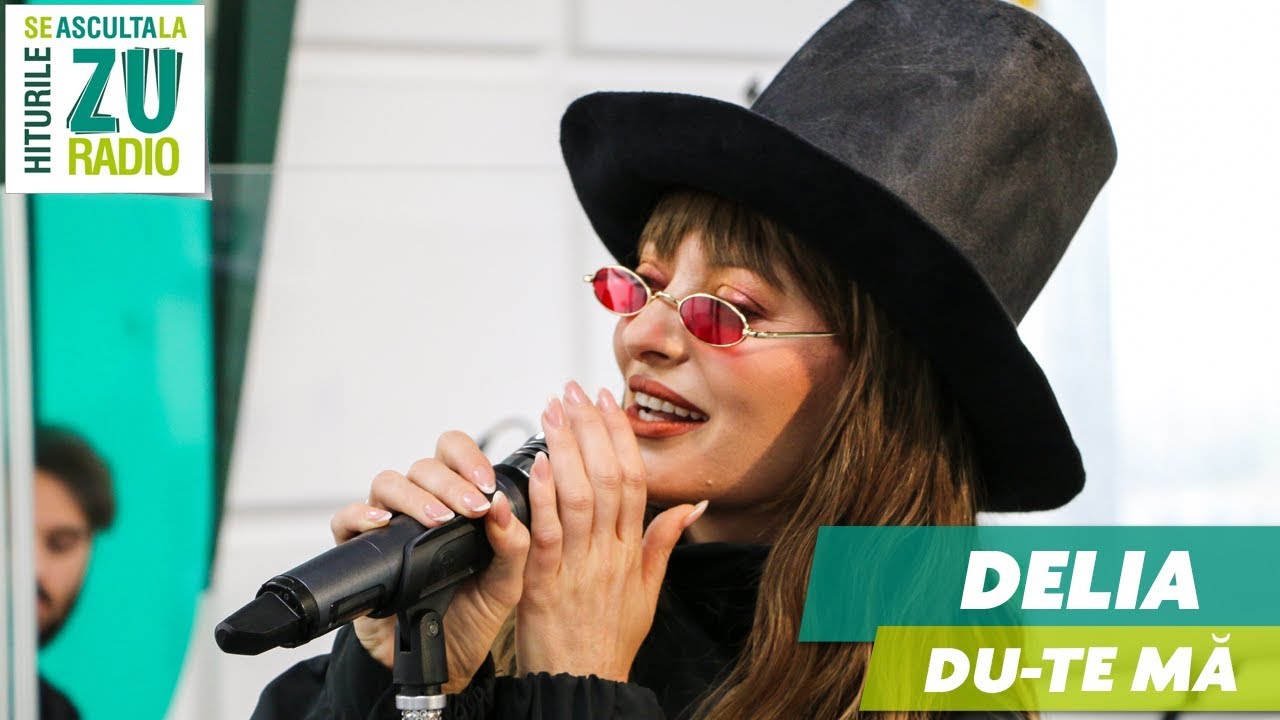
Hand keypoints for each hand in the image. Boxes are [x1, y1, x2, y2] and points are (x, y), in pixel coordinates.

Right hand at [329, 431, 529, 692]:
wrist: (445, 660)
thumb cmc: (473, 615)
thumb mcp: (506, 583)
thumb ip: (513, 545)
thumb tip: (502, 506)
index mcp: (457, 502)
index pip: (454, 454)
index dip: (468, 458)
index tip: (487, 484)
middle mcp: (420, 506)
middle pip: (423, 467)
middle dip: (450, 483)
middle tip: (472, 509)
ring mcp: (389, 528)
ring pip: (387, 484)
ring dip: (414, 496)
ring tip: (437, 520)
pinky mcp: (359, 553)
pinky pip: (346, 520)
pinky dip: (361, 515)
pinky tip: (383, 524)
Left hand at [515, 381, 706, 680]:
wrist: (584, 685)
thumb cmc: (611, 641)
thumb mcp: (649, 592)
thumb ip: (664, 543)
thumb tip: (693, 503)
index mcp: (633, 550)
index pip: (633, 478)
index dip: (621, 435)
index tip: (608, 400)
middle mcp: (610, 553)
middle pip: (607, 478)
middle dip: (590, 428)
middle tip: (573, 390)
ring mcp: (579, 567)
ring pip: (578, 496)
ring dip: (565, 448)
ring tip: (552, 412)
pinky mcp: (546, 584)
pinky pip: (546, 533)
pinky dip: (542, 497)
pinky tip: (537, 465)